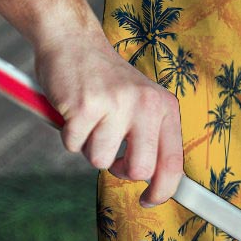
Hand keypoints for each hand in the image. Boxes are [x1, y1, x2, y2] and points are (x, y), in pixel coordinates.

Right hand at [35, 35, 182, 206]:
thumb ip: (150, 136)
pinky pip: (73, 145)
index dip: (163, 190)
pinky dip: (68, 134)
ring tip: (90, 119)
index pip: (173, 162)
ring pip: (100, 161)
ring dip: (89, 147)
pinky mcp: (85, 106)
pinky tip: (73, 111)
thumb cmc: (105, 80)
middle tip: (110, 152)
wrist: (73, 41)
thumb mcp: (140, 102)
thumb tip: (156, 183)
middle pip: (139, 170)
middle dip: (120, 170)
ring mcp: (116, 104)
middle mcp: (146, 104)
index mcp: (164, 106)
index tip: (149, 200)